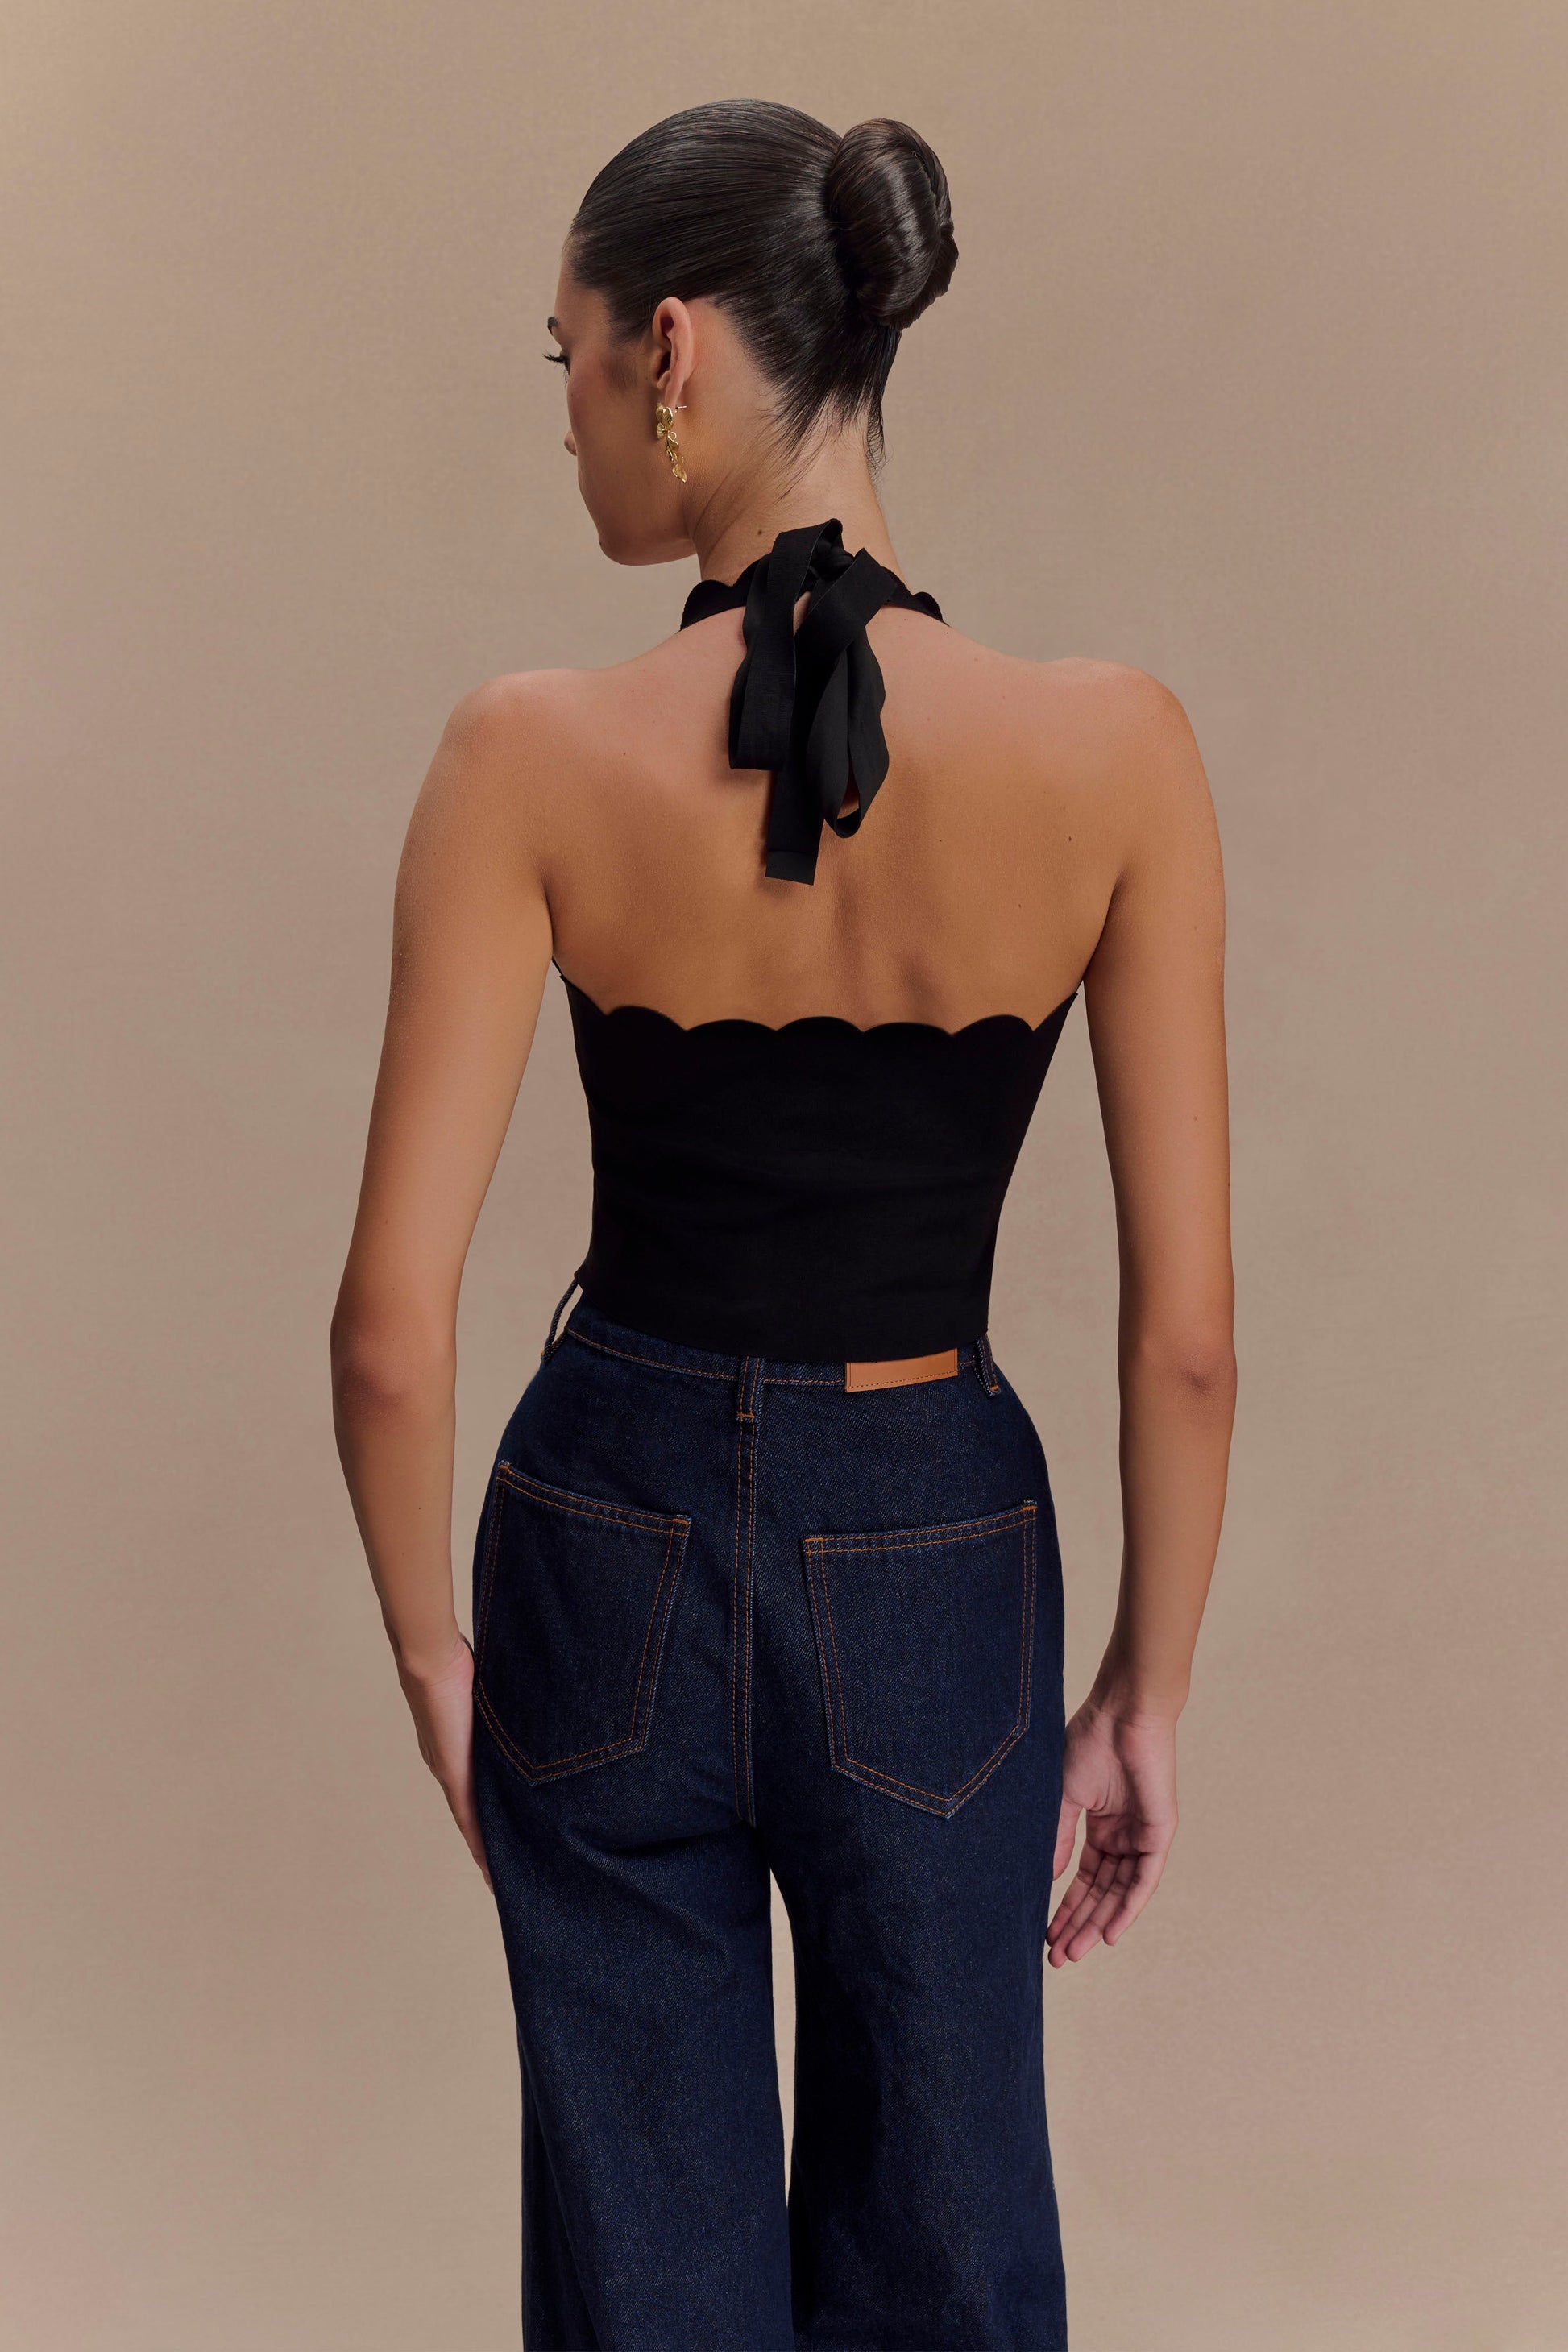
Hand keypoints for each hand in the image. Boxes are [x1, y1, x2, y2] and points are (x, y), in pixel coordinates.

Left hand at [396, 1632, 491, 1887]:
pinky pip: (467, 1817)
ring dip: (483, 1850)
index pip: (471, 1791)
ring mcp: (448, 1772)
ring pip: (469, 1822)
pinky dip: (479, 1842)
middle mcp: (447, 1766)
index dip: (483, 1817)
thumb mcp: (484, 1691)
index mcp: (453, 1748)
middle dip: (485, 1843)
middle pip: (470, 1815)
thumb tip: (520, 1697)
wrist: (429, 1659)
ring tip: (496, 1879)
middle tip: (499, 1873)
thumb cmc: (454, 1661)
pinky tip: (488, 1864)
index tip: (496, 1839)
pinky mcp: (453, 1774)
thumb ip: (498, 1705)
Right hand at [1046, 1699, 1177, 1964]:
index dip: (1066, 1908)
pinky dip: (1128, 1908)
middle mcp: (1124, 1837)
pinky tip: (1110, 1933)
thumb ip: (1058, 1839)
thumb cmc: (1091, 1743)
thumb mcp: (1065, 1797)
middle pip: (1101, 1894)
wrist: (1121, 1713)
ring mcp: (1143, 1837)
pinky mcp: (1160, 1833)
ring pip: (1121, 1893)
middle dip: (1079, 1925)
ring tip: (1075, 1952)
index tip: (1046, 1935)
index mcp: (1101, 1827)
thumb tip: (1045, 1879)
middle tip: (1058, 1957)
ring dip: (1099, 1924)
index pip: (1084, 1879)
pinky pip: (1145, 1880)